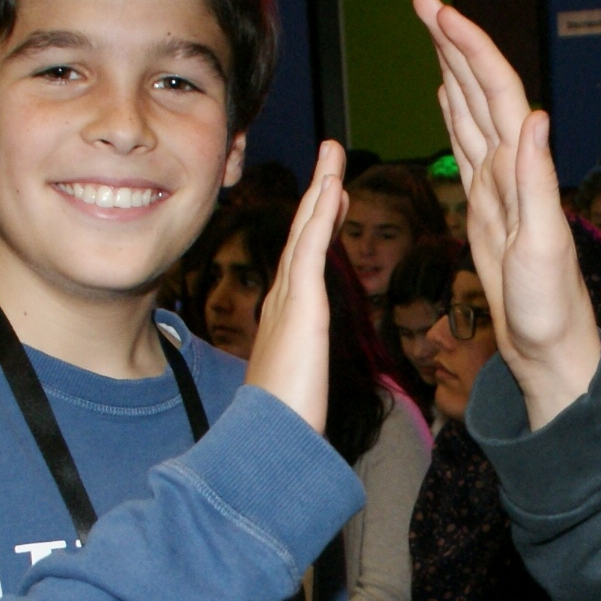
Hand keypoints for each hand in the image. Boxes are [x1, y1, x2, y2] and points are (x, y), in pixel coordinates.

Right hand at [240, 139, 348, 433]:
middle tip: (332, 158)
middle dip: (319, 194)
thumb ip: (300, 382)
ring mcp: (290, 300)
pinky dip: (320, 213)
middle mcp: (284, 301)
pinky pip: (311, 247)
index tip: (332, 197)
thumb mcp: (297, 394)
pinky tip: (332, 185)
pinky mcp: (302, 305)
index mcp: (288, 318)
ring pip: (306, 232)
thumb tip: (304, 396)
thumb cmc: (281, 427)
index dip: (318, 225)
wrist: (267, 444)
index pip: (304, 261)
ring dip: (321, 189)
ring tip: (333, 155)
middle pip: (303, 235)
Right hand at [414, 0, 600, 426]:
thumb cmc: (550, 307)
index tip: (439, 11)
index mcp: (523, 170)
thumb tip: (537, 118)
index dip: (470, 48)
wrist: (549, 346)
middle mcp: (513, 167)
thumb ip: (537, 182)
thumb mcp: (542, 247)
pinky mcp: (486, 204)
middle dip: (453, 40)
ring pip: (472, 109)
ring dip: (453, 65)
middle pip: (482, 88)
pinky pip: (467, 144)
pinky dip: (457, 111)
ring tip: (432, 28)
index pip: (497, 93)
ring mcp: (498, 183)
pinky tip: (448, 93)